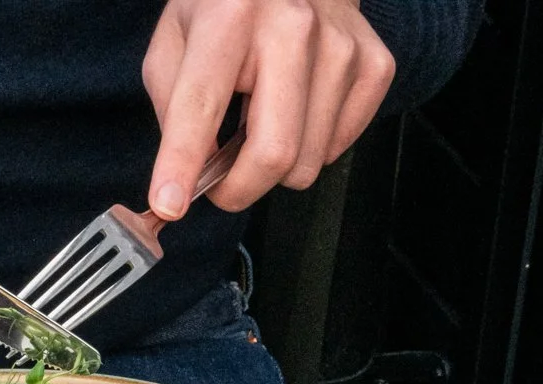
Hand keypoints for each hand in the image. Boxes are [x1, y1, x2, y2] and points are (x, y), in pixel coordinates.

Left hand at [143, 0, 393, 218]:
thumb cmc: (228, 8)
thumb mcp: (176, 41)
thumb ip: (172, 108)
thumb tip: (187, 178)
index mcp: (231, 15)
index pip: (202, 105)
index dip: (182, 164)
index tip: (169, 205)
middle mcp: (294, 25)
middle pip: (273, 153)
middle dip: (238, 189)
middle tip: (220, 179)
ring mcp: (341, 45)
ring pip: (308, 162)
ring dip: (275, 165)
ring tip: (261, 121)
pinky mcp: (373, 63)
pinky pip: (338, 147)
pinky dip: (311, 147)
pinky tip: (297, 112)